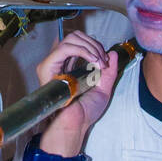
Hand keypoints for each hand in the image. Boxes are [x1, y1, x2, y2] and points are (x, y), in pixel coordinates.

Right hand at [35, 33, 118, 155]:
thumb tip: (113, 53)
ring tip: (98, 60)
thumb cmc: (86, 112)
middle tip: (103, 59)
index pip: (80, 43)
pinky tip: (92, 60)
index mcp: (71, 66)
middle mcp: (61, 62)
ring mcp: (53, 64)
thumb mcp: (103, 89)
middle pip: (75, 37)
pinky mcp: (48, 66)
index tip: (106, 59)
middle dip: (93, 44)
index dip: (95, 45)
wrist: (76, 124)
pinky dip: (82, 50)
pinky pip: (64, 48)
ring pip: (70, 39)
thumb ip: (109, 71)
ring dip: (89, 46)